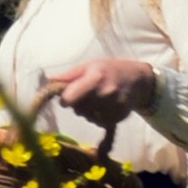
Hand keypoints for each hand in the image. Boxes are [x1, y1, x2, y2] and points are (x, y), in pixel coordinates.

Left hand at [36, 55, 157, 135]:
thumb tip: (48, 80)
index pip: (70, 97)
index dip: (65, 98)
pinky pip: (98, 122)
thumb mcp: (90, 65)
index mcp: (95, 78)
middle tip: (87, 94)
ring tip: (97, 99)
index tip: (67, 96)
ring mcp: (114, 107)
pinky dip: (98, 117)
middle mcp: (105, 93)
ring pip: (87, 117)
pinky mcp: (118, 118)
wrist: (139, 80)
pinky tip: (105, 106)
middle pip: (78, 109)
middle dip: (77, 104)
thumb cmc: (110, 69)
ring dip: (87, 111)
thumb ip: (69, 75)